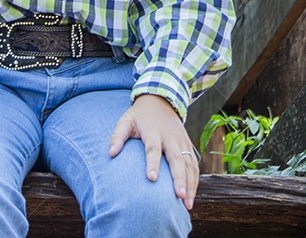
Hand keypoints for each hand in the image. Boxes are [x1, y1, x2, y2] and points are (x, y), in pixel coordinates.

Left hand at [108, 94, 197, 210]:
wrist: (160, 102)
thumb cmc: (139, 116)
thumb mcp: (125, 121)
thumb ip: (117, 136)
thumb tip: (111, 153)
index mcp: (153, 131)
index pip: (153, 149)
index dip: (152, 163)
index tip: (151, 179)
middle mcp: (170, 137)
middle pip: (176, 159)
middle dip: (179, 178)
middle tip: (179, 196)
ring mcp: (182, 142)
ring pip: (189, 164)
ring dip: (190, 184)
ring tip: (187, 204)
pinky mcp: (188, 146)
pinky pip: (194, 165)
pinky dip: (195, 181)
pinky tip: (191, 197)